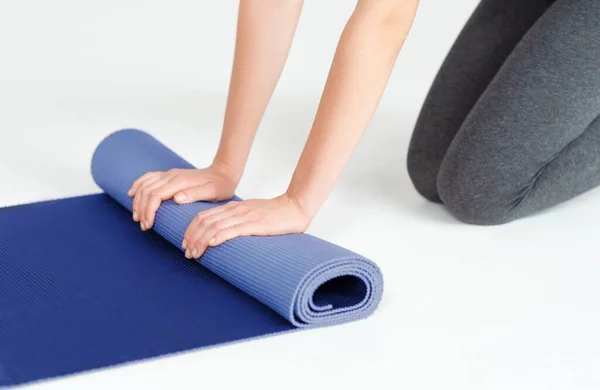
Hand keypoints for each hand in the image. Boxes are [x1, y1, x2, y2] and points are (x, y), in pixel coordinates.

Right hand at [128, 162, 238, 230]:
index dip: (148, 211)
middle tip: (143, 226)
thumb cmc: (220, 186)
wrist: (223, 173)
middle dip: (141, 209)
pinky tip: (132, 193)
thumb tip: (176, 198)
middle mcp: (172, 176)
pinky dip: (138, 185)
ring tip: (138, 217)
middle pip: (146, 191)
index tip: (148, 225)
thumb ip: (195, 194)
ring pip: (144, 184)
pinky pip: (148, 177)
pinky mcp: (169, 175)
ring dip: (137, 200)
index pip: (155, 195)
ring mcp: (169, 174)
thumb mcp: (213, 192)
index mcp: (180, 181)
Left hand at [181, 193, 310, 259]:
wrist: (295, 207)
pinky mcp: (255, 224)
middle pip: (205, 220)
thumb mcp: (251, 215)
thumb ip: (237, 222)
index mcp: (233, 207)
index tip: (186, 244)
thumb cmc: (275, 215)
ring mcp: (245, 216)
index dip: (191, 230)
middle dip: (192, 237)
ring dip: (201, 240)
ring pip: (215, 225)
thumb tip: (222, 237)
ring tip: (195, 253)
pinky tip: (212, 243)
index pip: (204, 216)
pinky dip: (219, 236)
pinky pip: (233, 228)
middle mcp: (236, 210)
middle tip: (188, 253)